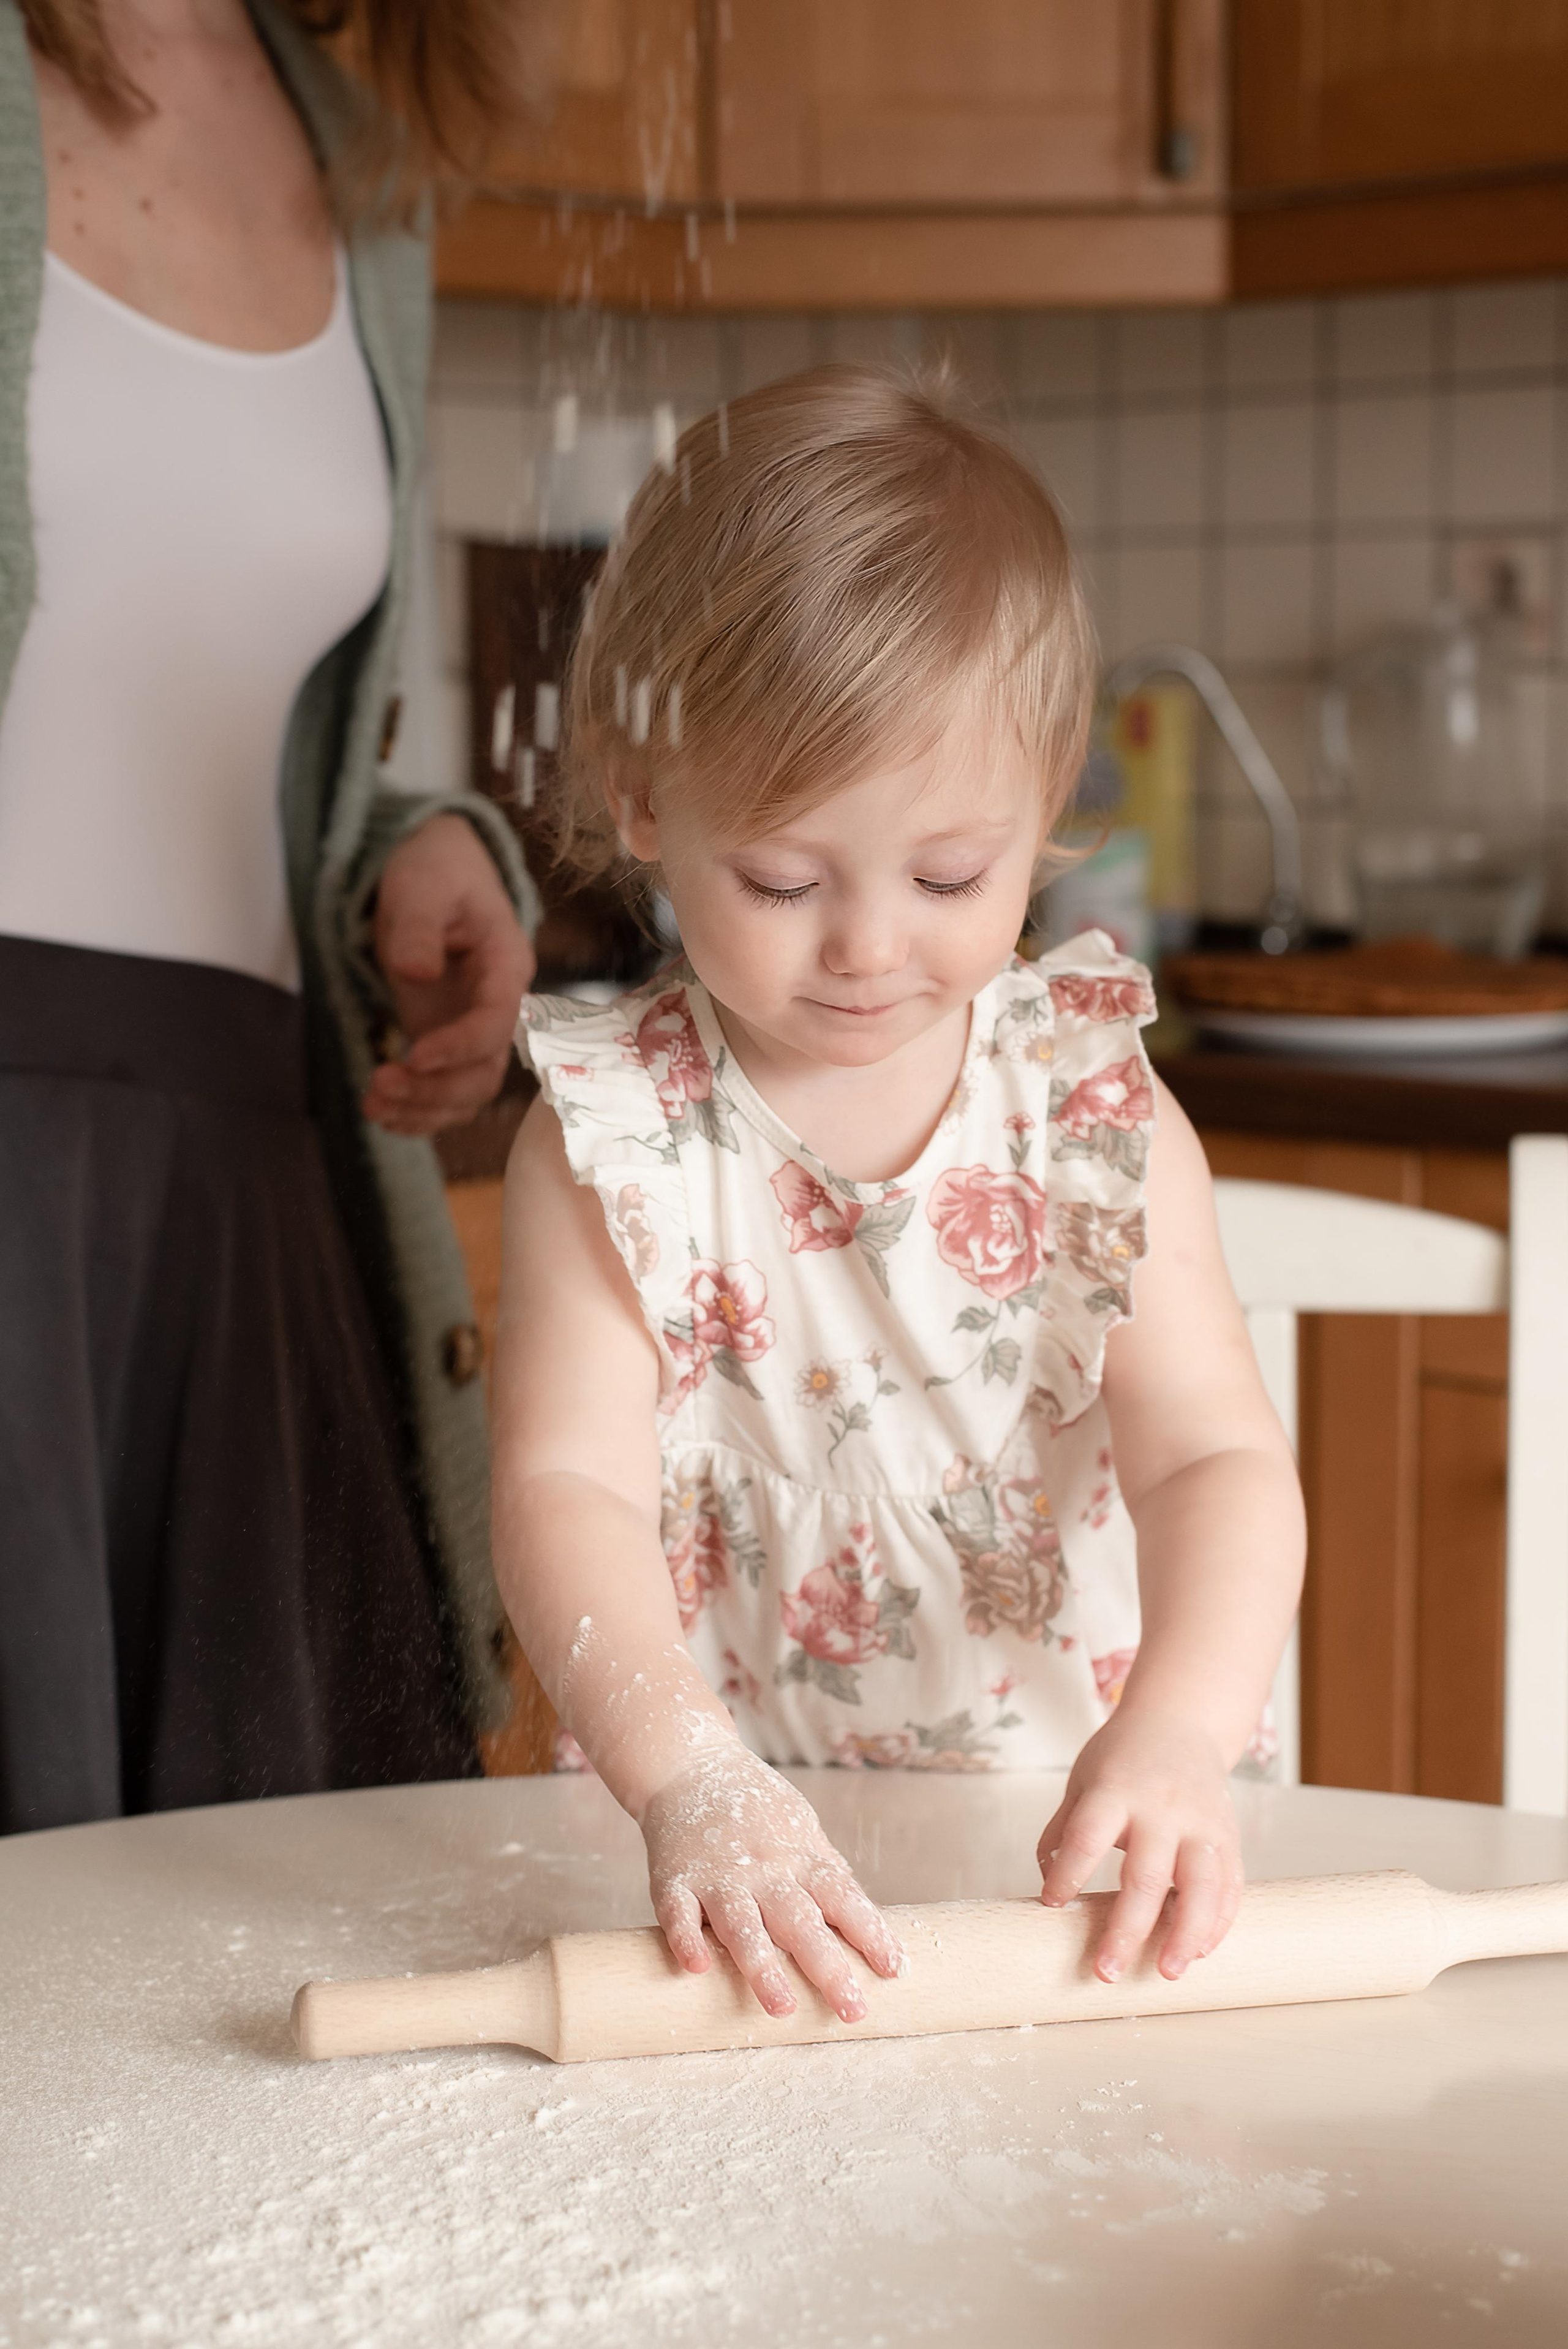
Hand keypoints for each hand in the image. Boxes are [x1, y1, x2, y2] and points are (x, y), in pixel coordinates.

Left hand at [365, 813, 535, 1134]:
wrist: (433, 870)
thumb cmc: (434, 870)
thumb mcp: (421, 884)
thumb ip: (419, 925)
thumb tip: (415, 973)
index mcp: (506, 965)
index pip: (497, 1022)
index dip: (460, 1047)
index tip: (414, 1056)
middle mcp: (498, 1007)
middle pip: (485, 1072)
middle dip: (434, 1090)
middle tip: (379, 1084)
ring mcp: (472, 1029)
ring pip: (467, 1093)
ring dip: (423, 1110)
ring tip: (372, 1105)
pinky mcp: (447, 1042)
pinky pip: (445, 1093)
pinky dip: (418, 1113)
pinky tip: (381, 1114)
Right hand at [640, 1745, 904, 2021]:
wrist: (688, 1766)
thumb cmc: (753, 1805)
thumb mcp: (801, 1827)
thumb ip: (825, 1871)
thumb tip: (862, 1916)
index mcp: (798, 1857)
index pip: (842, 1897)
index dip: (870, 1932)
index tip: (894, 1969)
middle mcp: (762, 1869)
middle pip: (800, 1921)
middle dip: (828, 1967)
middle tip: (853, 2009)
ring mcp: (716, 1876)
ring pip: (742, 1925)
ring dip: (761, 1967)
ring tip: (782, 2008)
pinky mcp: (673, 1881)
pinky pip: (678, 1914)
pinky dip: (686, 1939)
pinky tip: (697, 1969)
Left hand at [1037, 1710, 1241, 1984]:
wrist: (1181, 1720)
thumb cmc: (1123, 1756)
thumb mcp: (1083, 1779)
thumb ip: (1064, 1828)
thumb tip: (1046, 1880)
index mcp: (1115, 1790)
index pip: (1087, 1837)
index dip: (1068, 1874)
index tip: (1052, 1905)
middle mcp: (1162, 1809)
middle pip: (1145, 1875)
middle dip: (1126, 1930)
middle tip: (1106, 1971)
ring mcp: (1201, 1823)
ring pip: (1201, 1886)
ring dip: (1185, 1934)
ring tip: (1166, 1972)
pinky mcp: (1229, 1836)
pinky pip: (1231, 1886)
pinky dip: (1219, 1922)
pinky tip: (1201, 1951)